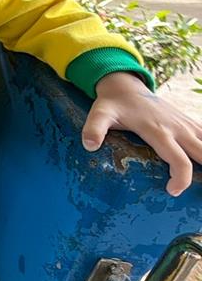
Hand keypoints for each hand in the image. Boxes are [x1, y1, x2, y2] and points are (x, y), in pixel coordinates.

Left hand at [84, 72, 201, 195]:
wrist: (126, 86)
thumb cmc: (113, 105)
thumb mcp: (100, 114)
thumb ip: (94, 128)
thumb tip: (89, 146)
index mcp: (158, 131)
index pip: (179, 160)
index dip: (181, 178)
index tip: (173, 191)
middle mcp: (177, 129)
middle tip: (199, 195)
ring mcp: (186, 125)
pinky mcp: (189, 123)